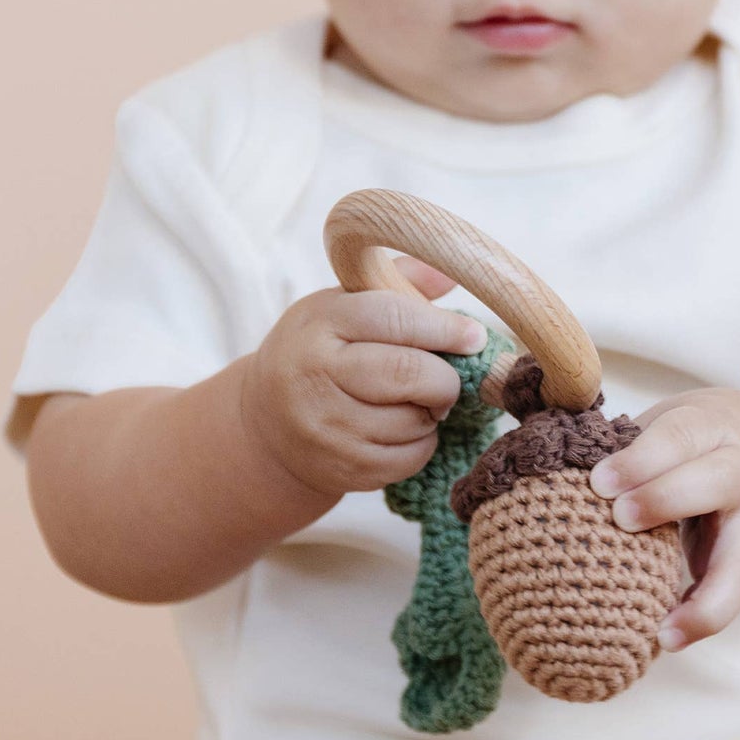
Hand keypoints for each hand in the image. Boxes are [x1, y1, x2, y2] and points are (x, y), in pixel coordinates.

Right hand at [240, 257, 487, 498]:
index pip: (393, 317)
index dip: (444, 327)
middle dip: (445, 377)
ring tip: (417, 402)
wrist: (266, 424)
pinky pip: (410, 457)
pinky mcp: (344, 468)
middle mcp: (316, 374)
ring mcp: (327, 427)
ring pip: (415, 420)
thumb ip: (396, 283)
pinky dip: (423, 443)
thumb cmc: (318, 354)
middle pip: (408, 372)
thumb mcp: (340, 307)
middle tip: (448, 378)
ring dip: (433, 412)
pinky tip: (406, 430)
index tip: (473, 336)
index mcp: (320, 323)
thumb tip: (451, 271)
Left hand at [587, 388, 739, 651]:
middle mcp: (739, 474)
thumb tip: (542, 460)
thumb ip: (619, 442)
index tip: (598, 480)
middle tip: (619, 518)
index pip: (678, 438)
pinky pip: (732, 594)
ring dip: (706, 599)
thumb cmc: (697, 443)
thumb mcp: (668, 424)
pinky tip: (668, 640)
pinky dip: (704, 618)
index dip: (640, 459)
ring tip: (662, 633)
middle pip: (716, 482)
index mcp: (709, 429)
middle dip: (668, 498)